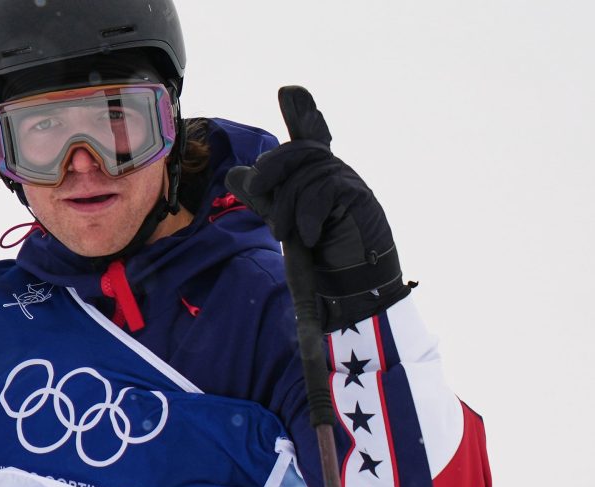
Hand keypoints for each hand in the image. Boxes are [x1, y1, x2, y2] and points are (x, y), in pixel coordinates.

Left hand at [225, 86, 408, 328]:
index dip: (302, 112)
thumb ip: (263, 197)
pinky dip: (309, 215)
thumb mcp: (284, 221)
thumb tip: (234, 173)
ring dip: (287, 205)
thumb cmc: (320, 257)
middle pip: (299, 151)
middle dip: (271, 168)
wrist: (350, 288)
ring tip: (286, 233)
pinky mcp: (359, 198)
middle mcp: (335, 173)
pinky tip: (310, 237)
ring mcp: (350, 183)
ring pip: (306, 174)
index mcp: (317, 176)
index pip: (311, 135)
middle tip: (255, 190)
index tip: (290, 91)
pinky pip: (324, 191)